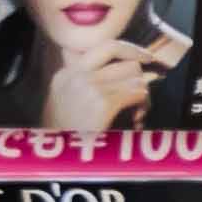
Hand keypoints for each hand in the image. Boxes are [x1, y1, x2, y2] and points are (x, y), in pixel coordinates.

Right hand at [39, 29, 156, 137]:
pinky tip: (137, 118)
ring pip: (136, 77)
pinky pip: (138, 93)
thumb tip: (120, 72)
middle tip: (141, 95)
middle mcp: (77, 74)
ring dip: (143, 94)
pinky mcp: (101, 101)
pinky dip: (144, 105)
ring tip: (137, 111)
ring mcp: (88, 86)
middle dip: (139, 78)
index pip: (106, 47)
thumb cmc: (65, 133)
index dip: (130, 50)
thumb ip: (86, 82)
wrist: (55, 154)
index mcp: (67, 72)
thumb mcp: (66, 101)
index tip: (146, 57)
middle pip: (126, 61)